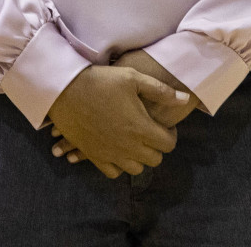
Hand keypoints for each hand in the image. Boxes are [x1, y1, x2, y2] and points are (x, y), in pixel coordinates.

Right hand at [45, 66, 182, 177]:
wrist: (65, 89)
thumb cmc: (101, 81)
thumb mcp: (133, 78)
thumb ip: (161, 91)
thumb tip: (185, 100)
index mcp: (141, 128)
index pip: (168, 144)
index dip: (170, 134)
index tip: (163, 124)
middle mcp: (128, 146)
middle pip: (155, 159)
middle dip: (157, 146)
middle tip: (149, 131)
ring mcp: (110, 154)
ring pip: (136, 169)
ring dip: (139, 157)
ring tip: (134, 141)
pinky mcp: (94, 156)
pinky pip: (113, 173)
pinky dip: (119, 165)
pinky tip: (117, 150)